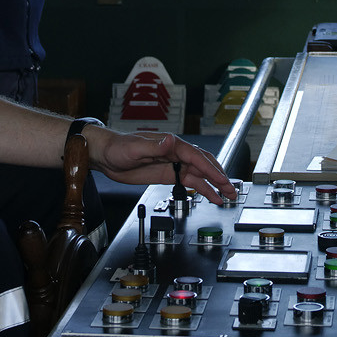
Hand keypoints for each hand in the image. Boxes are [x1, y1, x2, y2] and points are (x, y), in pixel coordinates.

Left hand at [89, 130, 235, 203]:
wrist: (105, 155)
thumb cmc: (117, 148)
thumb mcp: (135, 148)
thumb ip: (155, 147)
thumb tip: (171, 141)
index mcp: (170, 144)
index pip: (195, 157)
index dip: (210, 169)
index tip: (221, 179)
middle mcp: (175, 153)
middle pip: (203, 164)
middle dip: (219, 177)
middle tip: (232, 190)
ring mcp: (172, 164)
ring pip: (200, 174)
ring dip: (214, 184)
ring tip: (228, 195)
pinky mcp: (167, 174)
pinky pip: (189, 181)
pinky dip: (202, 188)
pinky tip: (211, 196)